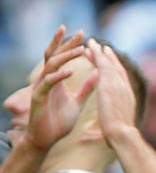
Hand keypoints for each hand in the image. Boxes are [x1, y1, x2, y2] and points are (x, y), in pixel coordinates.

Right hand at [22, 29, 93, 151]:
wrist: (47, 140)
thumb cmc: (60, 121)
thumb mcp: (78, 102)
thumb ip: (87, 88)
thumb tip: (100, 74)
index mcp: (57, 80)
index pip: (62, 58)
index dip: (71, 46)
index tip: (84, 35)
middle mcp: (47, 81)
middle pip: (54, 56)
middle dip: (66, 44)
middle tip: (80, 33)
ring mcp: (41, 88)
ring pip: (50, 66)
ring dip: (65, 57)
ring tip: (80, 50)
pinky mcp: (38, 98)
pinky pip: (47, 84)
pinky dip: (58, 76)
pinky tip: (70, 71)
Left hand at [86, 41, 138, 143]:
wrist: (123, 133)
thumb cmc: (117, 136)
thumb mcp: (110, 128)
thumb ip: (101, 127)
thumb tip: (86, 137)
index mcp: (127, 97)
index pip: (120, 80)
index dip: (113, 70)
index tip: (106, 64)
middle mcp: (125, 88)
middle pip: (116, 68)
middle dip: (108, 58)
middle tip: (101, 47)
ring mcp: (119, 84)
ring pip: (109, 63)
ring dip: (100, 52)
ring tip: (92, 42)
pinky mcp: (110, 82)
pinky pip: (102, 63)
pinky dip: (96, 54)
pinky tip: (89, 47)